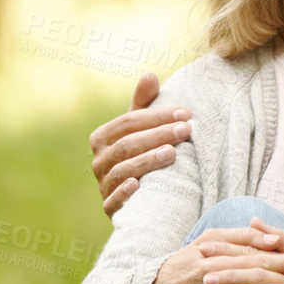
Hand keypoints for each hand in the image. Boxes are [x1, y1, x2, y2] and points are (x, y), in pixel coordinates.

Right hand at [90, 73, 192, 217]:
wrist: (141, 198)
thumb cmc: (141, 154)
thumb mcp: (141, 130)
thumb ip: (144, 104)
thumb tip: (149, 75)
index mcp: (102, 138)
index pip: (128, 122)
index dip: (156, 116)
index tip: (185, 114)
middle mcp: (98, 161)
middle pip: (127, 144)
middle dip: (158, 135)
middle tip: (185, 131)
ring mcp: (103, 186)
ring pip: (123, 170)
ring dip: (147, 161)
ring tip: (172, 153)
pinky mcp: (110, 209)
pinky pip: (113, 201)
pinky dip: (124, 192)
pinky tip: (139, 185)